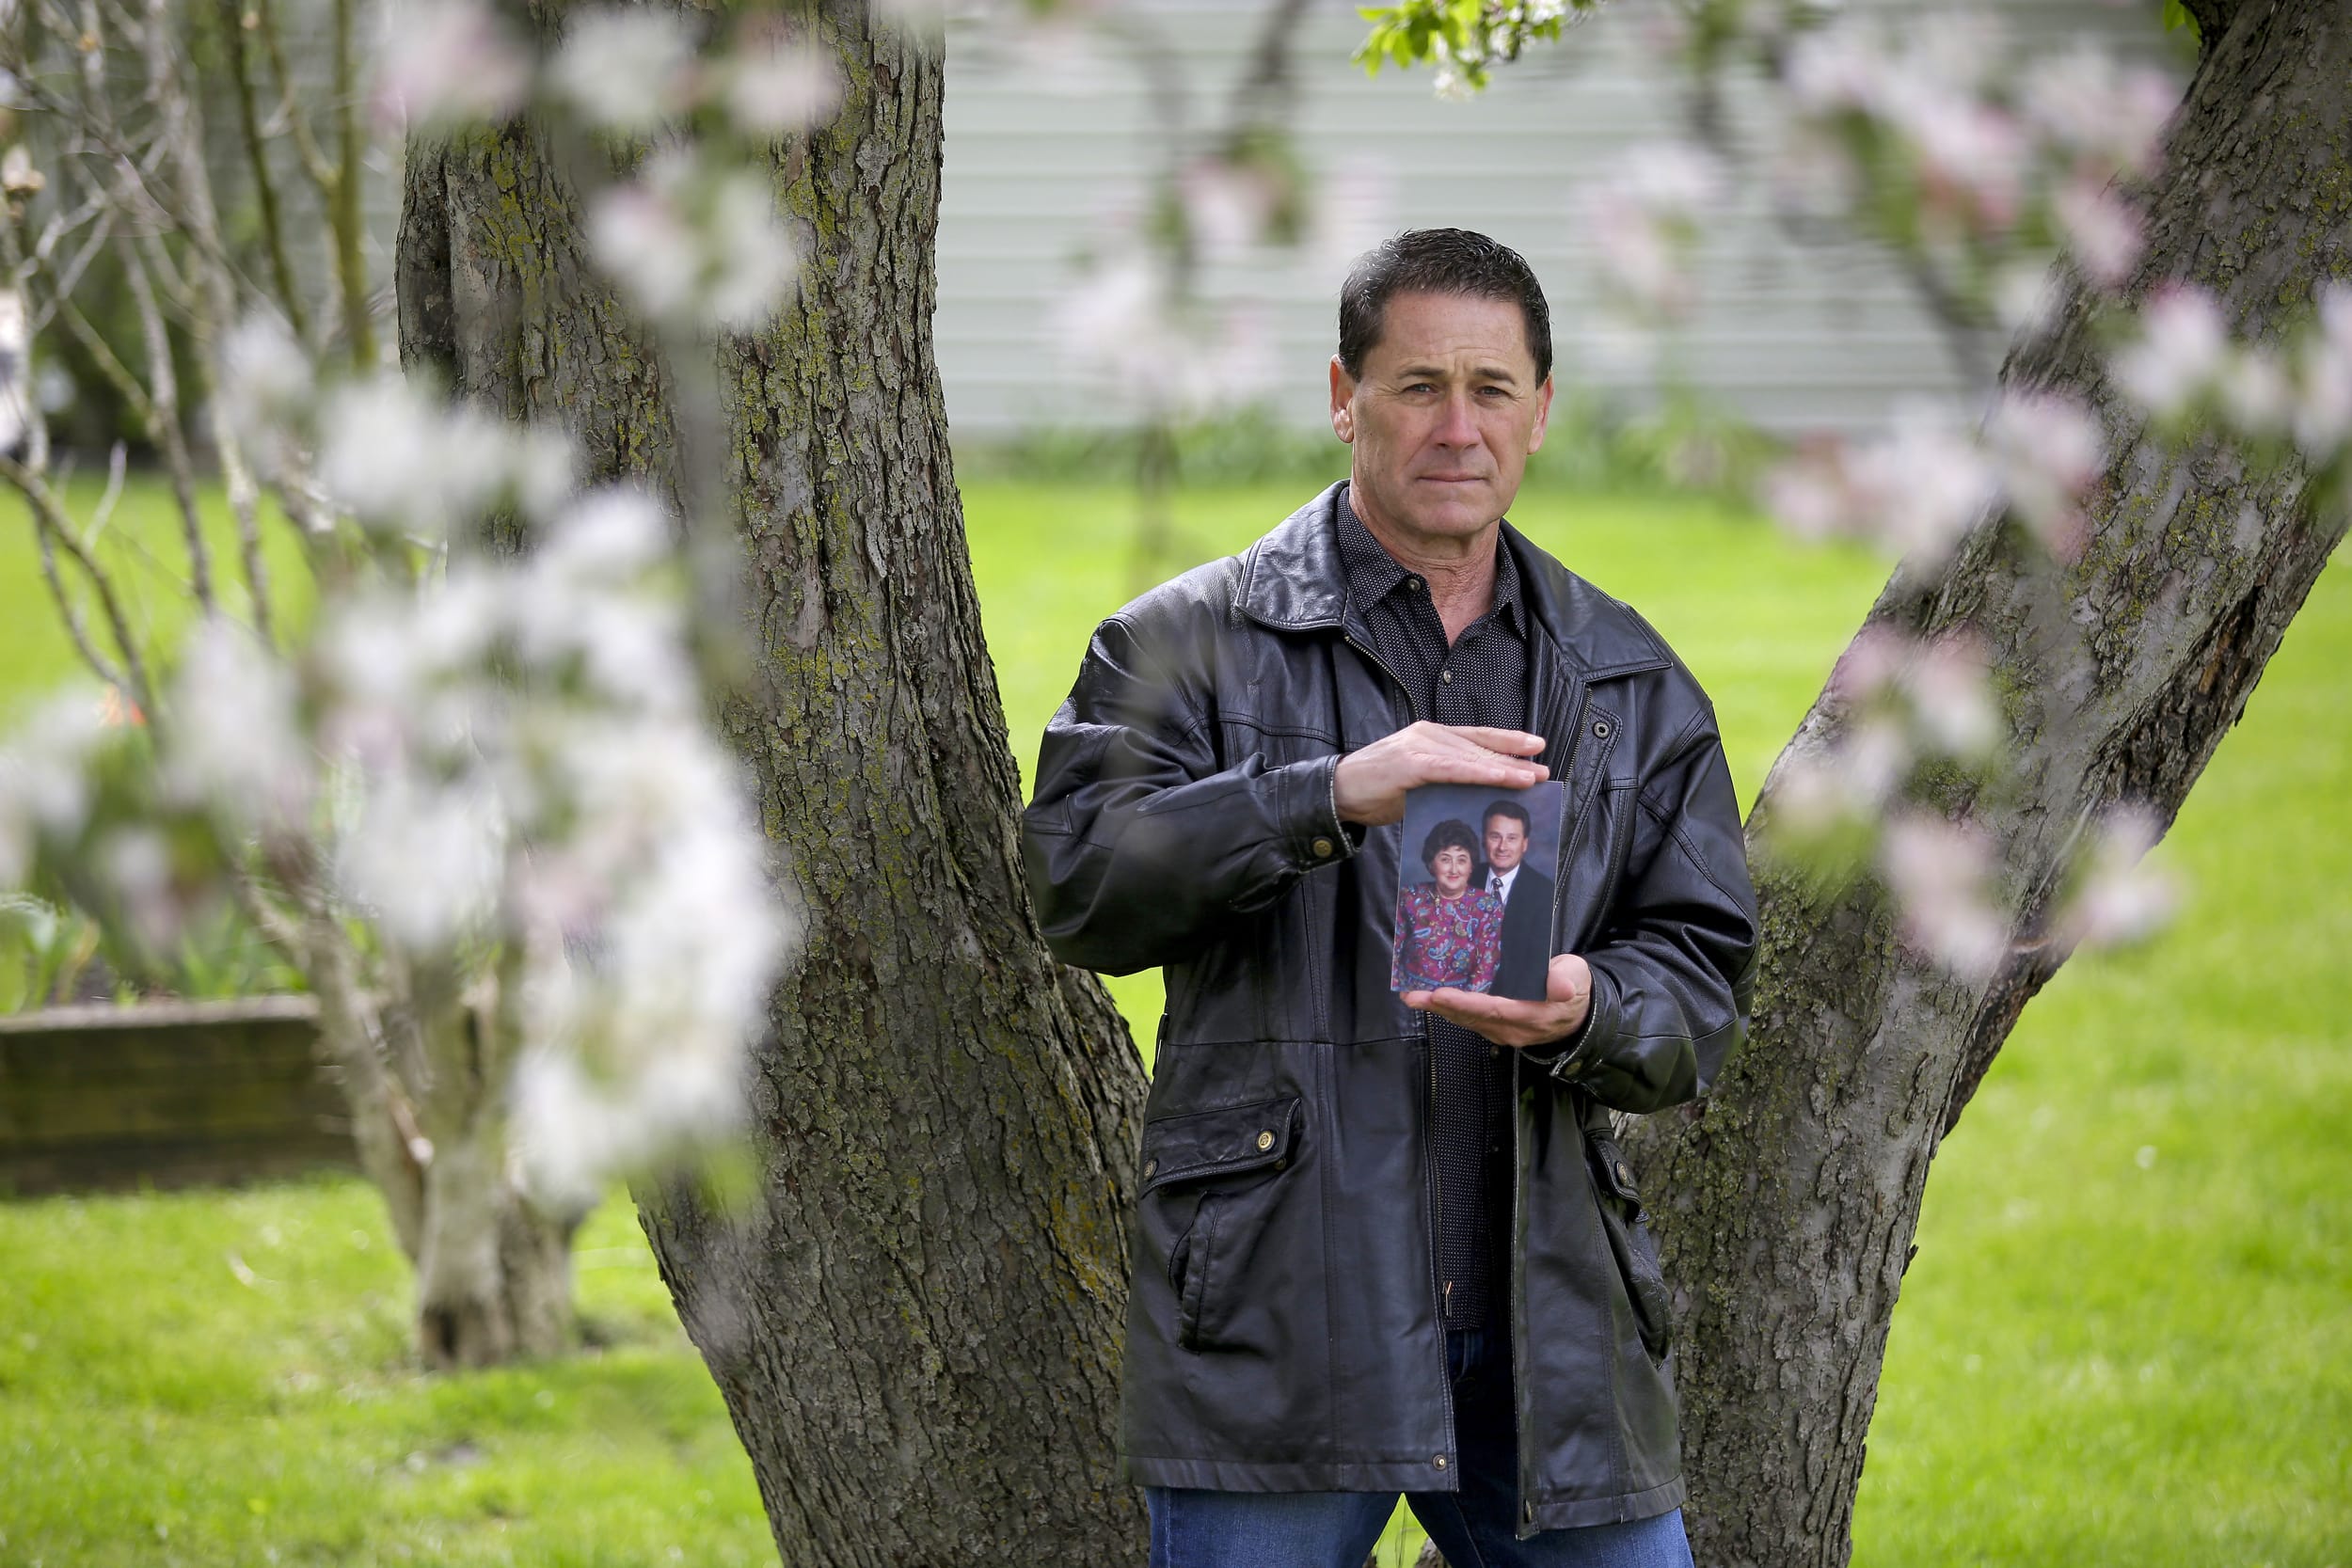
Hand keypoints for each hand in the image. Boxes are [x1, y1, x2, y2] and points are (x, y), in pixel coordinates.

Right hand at [1333, 722, 1547, 826]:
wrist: (1338, 792)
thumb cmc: (1376, 790)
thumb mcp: (1418, 784)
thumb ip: (1446, 781)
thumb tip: (1479, 793)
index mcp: (1430, 736)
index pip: (1476, 738)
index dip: (1507, 742)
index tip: (1534, 748)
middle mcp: (1428, 733)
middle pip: (1479, 746)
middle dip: (1514, 757)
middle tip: (1544, 768)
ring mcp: (1419, 745)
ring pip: (1471, 757)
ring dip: (1504, 768)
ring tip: (1531, 777)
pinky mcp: (1411, 762)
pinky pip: (1453, 769)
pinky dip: (1480, 773)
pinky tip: (1502, 778)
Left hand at [1403, 953, 1592, 1049]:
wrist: (1579, 1016)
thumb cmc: (1575, 989)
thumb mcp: (1577, 977)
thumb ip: (1566, 979)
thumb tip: (1561, 986)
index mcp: (1532, 1015)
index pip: (1494, 1009)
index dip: (1466, 1002)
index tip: (1441, 993)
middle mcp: (1513, 1028)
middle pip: (1472, 1017)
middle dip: (1440, 1006)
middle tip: (1413, 995)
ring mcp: (1503, 1032)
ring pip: (1467, 1021)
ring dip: (1439, 1010)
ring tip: (1413, 997)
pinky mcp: (1497, 1029)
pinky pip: (1470, 1020)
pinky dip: (1450, 1010)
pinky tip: (1432, 1000)